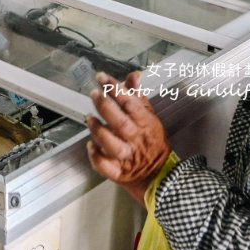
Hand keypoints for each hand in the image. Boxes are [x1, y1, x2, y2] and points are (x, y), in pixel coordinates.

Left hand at [85, 71, 171, 204]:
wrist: (160, 174)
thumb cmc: (152, 141)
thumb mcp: (150, 116)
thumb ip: (138, 96)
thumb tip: (133, 75)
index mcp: (145, 124)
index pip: (130, 103)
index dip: (115, 88)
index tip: (101, 77)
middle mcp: (136, 140)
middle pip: (120, 123)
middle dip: (105, 107)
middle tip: (93, 94)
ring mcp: (127, 157)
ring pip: (112, 145)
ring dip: (99, 131)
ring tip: (89, 118)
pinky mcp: (118, 172)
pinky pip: (107, 167)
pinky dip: (97, 158)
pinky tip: (90, 146)